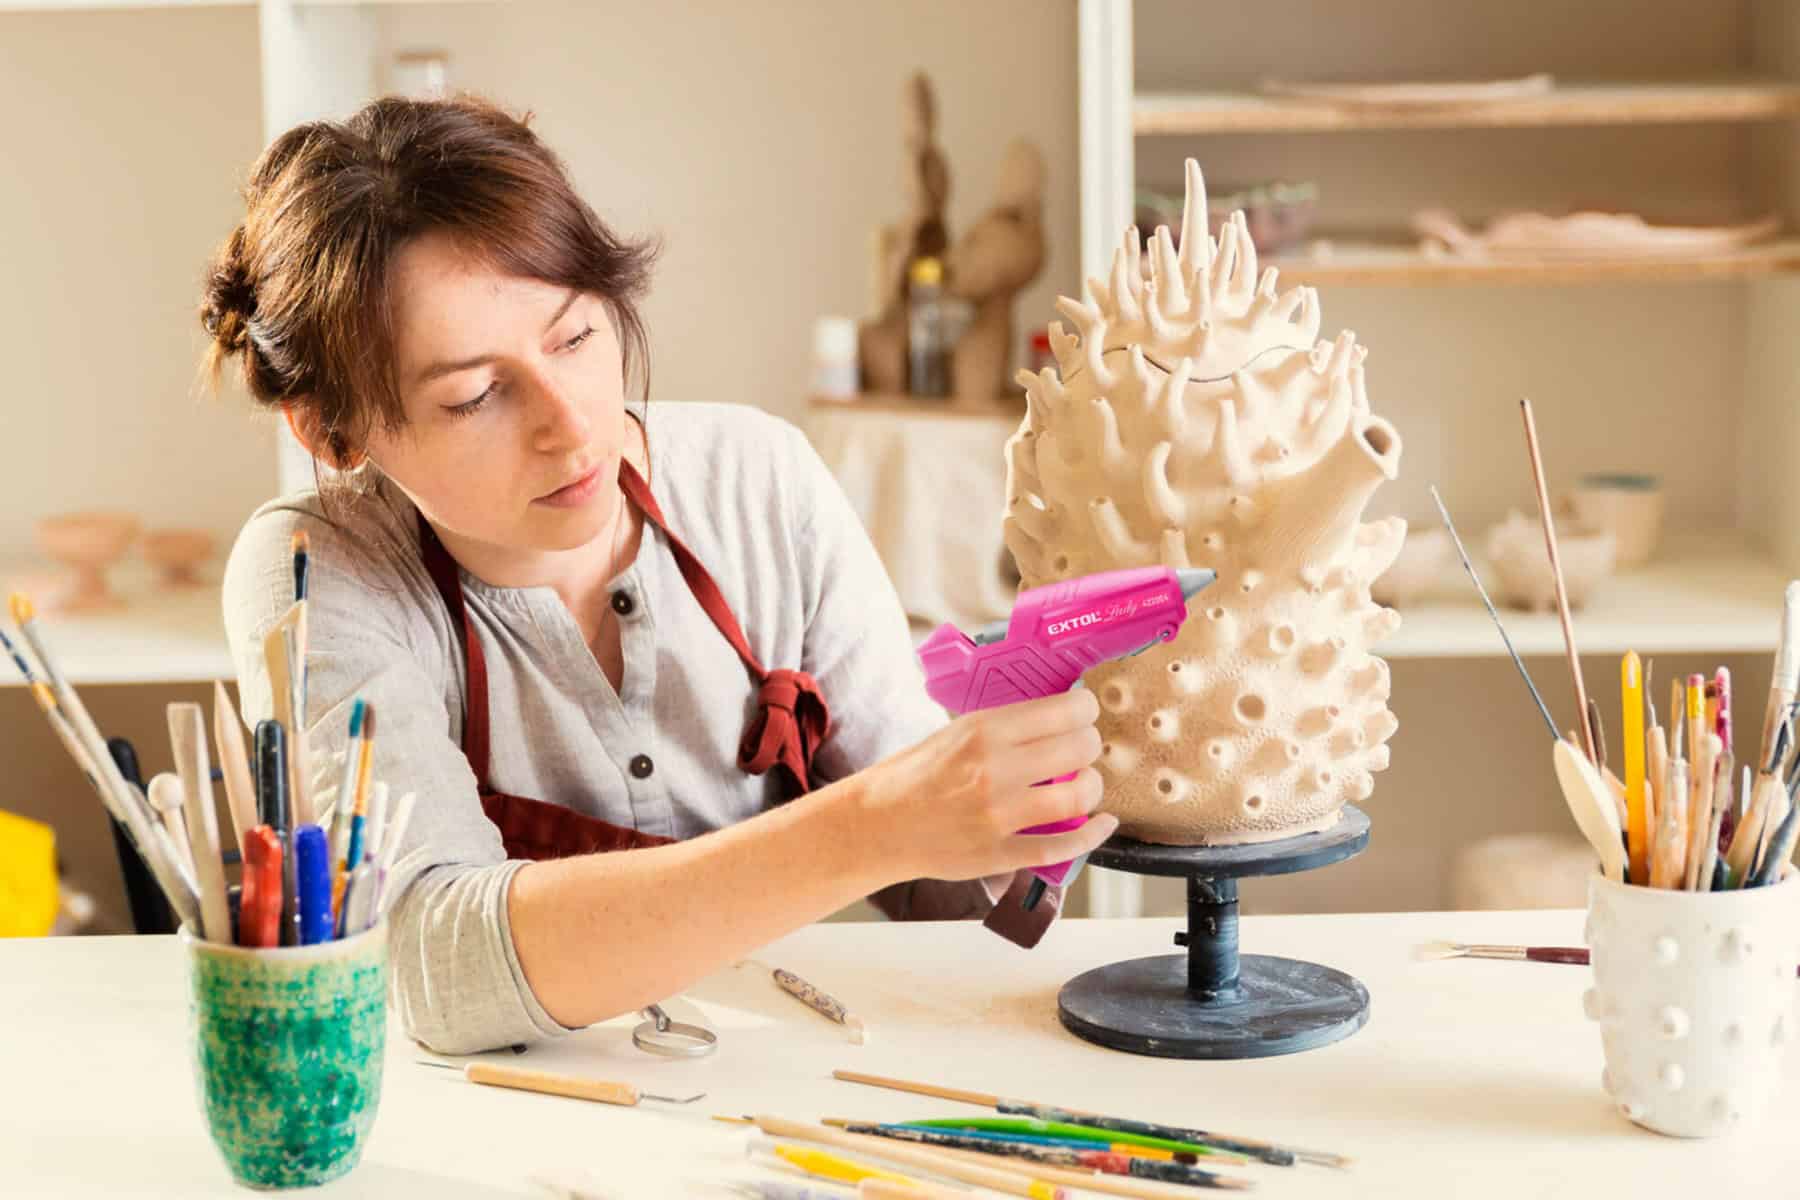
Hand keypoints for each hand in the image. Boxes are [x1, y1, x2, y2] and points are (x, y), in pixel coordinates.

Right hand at [844, 689, 1116, 884]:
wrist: (878, 824)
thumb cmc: (915, 774)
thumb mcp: (956, 731)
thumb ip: (1006, 727)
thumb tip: (1059, 716)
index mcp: (984, 730)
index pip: (1065, 710)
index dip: (1085, 709)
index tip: (1083, 713)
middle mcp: (995, 769)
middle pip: (1080, 748)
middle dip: (1090, 746)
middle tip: (1083, 749)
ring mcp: (998, 815)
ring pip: (1079, 796)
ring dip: (1092, 787)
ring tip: (1084, 784)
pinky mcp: (999, 853)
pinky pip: (1061, 846)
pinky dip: (1091, 835)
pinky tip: (1102, 824)